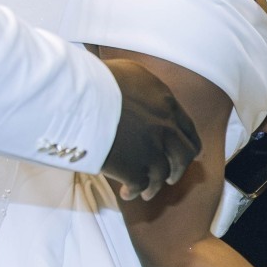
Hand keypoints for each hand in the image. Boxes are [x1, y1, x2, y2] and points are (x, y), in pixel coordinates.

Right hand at [102, 59, 201, 200]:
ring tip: (147, 192)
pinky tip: (127, 193)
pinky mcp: (135, 169)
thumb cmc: (96, 80)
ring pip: (162, 175)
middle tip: (170, 177)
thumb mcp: (131, 73)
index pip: (188, 131)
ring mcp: (152, 150)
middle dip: (177, 170)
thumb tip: (141, 94)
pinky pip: (141, 186)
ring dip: (155, 186)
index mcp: (167, 104)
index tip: (184, 154)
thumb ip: (145, 89)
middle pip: (183, 157)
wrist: (77, 99)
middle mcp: (166, 129)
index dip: (187, 146)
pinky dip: (136, 192)